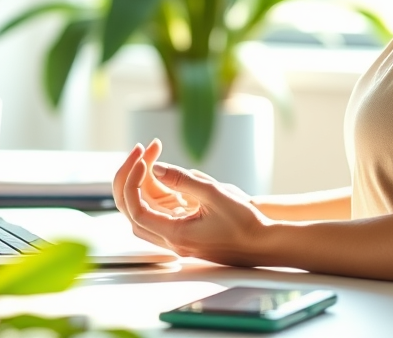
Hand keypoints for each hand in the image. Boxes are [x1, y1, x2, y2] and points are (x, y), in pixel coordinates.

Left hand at [118, 155, 270, 266]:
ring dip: (142, 180)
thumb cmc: (244, 223)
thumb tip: (156, 168)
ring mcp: (175, 235)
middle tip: (142, 150)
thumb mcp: (215, 194)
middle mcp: (170, 239)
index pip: (137, 211)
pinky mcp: (183, 228)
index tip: (145, 160)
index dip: (133, 183)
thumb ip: (183, 180)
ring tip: (151, 152)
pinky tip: (164, 169)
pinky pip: (159, 208)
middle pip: (132, 210)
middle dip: (131, 178)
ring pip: (144, 208)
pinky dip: (155, 187)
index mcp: (175, 235)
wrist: (262, 243)